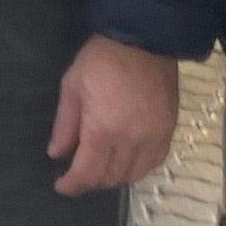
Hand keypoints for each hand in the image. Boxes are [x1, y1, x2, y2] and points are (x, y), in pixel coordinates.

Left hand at [47, 34, 178, 194]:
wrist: (145, 40)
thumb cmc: (102, 60)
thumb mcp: (73, 87)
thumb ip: (65, 125)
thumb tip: (56, 153)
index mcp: (103, 130)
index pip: (87, 173)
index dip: (72, 185)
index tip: (61, 185)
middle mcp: (131, 141)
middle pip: (110, 177)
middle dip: (90, 180)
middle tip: (78, 171)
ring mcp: (153, 138)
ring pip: (133, 175)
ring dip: (114, 177)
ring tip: (100, 166)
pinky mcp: (169, 131)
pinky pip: (154, 163)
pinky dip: (138, 168)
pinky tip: (127, 160)